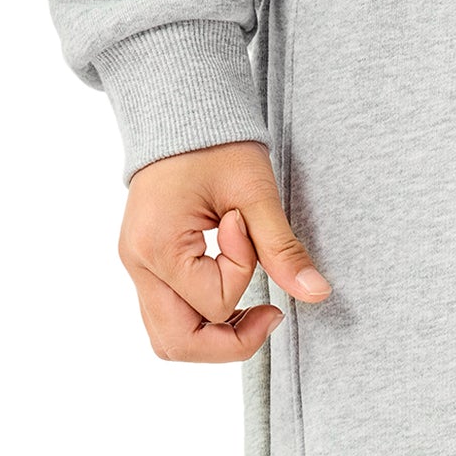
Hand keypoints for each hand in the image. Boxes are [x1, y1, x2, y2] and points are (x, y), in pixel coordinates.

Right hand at [118, 141, 329, 363]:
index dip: (245, 276)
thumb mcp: (255, 190)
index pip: (213, 303)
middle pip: (177, 344)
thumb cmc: (213, 141)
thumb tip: (317, 293)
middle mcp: (138, 264)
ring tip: (251, 310)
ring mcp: (137, 268)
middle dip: (230, 344)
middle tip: (271, 316)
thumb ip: (282, 248)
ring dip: (215, 338)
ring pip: (169, 340)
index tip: (247, 228)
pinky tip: (232, 298)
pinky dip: (202, 321)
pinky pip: (168, 318)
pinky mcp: (145, 266)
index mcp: (158, 245)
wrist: (177, 111)